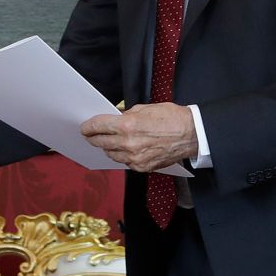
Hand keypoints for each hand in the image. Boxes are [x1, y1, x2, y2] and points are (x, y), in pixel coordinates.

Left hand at [80, 103, 196, 172]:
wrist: (191, 134)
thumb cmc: (171, 118)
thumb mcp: (145, 108)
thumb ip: (127, 115)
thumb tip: (115, 119)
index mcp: (128, 125)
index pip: (99, 126)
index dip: (88, 127)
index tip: (84, 127)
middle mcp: (129, 143)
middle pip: (101, 142)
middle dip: (93, 138)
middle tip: (89, 136)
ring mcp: (135, 158)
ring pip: (111, 154)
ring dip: (107, 148)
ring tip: (106, 142)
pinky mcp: (143, 168)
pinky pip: (125, 163)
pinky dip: (121, 156)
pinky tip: (123, 150)